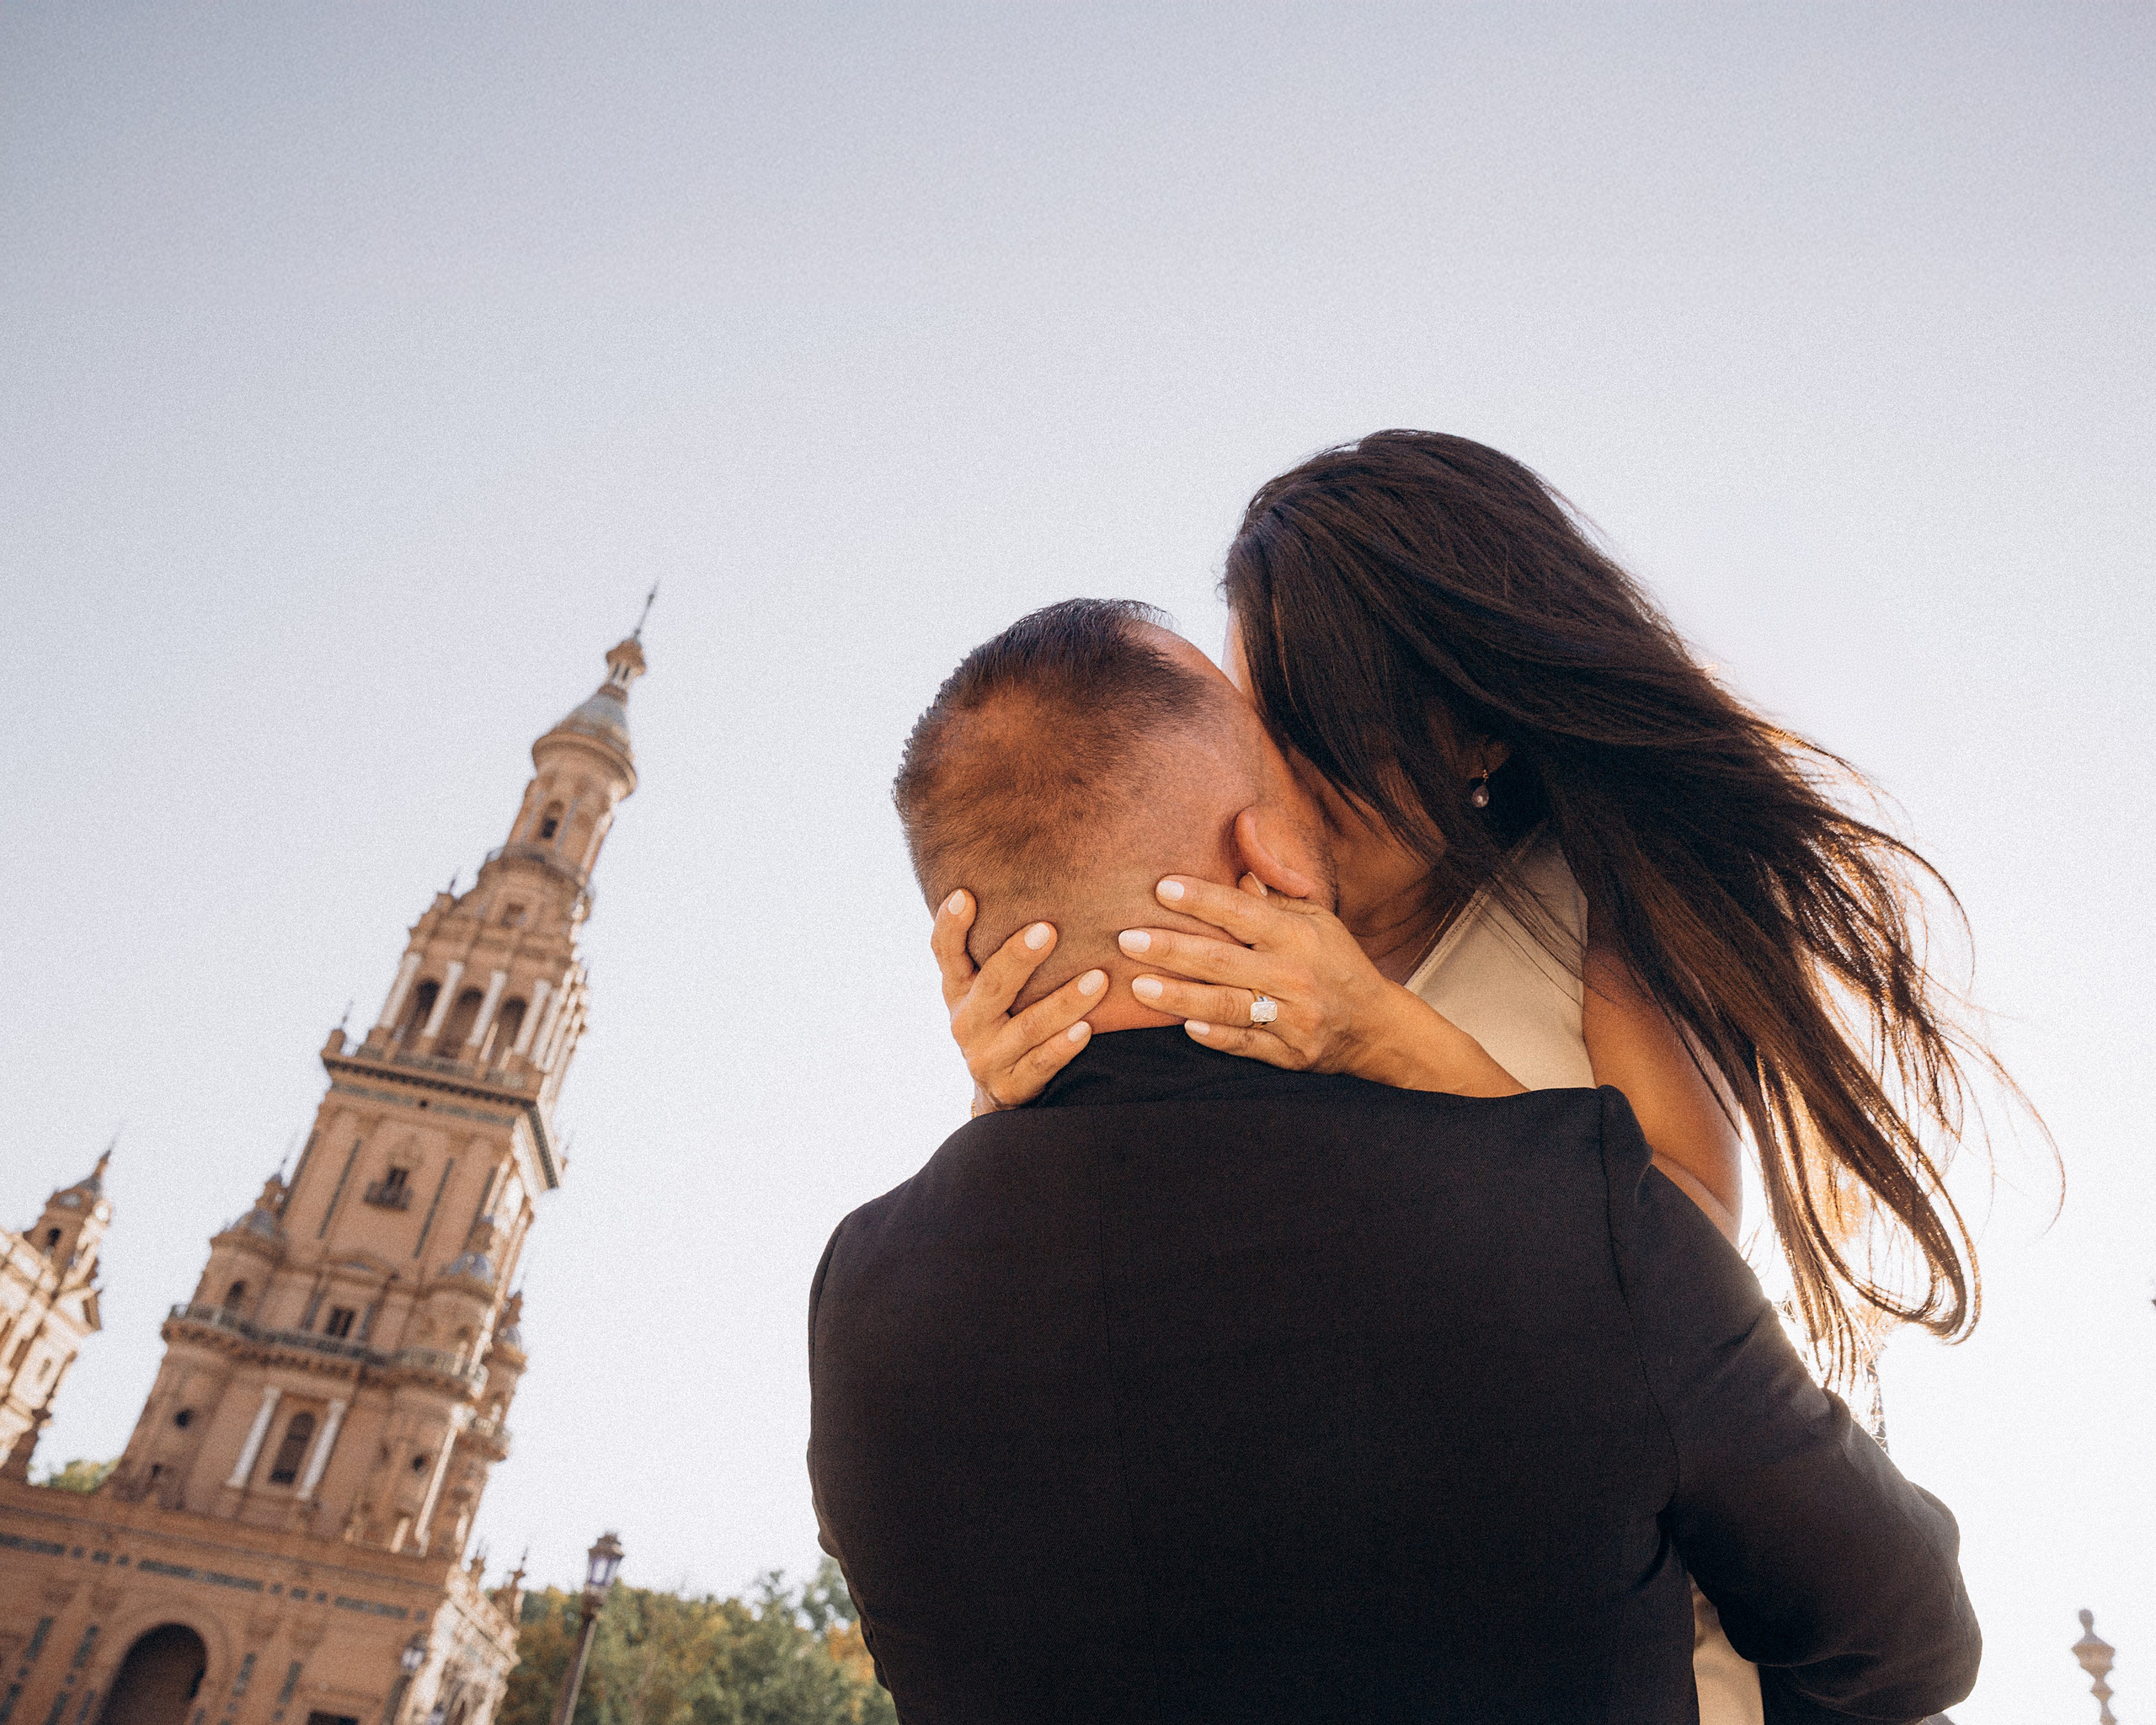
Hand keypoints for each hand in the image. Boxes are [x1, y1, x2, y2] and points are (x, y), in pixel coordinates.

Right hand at [930, 891, 1105, 1114]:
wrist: (999, 1090)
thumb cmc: (1003, 1018)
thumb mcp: (987, 986)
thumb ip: (995, 945)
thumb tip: (1031, 877)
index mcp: (957, 989)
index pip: (945, 952)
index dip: (951, 925)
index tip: (964, 895)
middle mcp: (967, 1021)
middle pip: (992, 986)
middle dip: (1019, 957)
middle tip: (1048, 929)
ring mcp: (988, 1056)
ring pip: (1028, 1026)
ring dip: (1064, 1001)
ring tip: (1099, 979)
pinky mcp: (1012, 1086)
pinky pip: (1041, 1063)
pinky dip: (1064, 1046)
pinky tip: (1087, 1029)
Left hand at [1117, 814, 1523, 1096]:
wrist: (1376, 1026)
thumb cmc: (1334, 961)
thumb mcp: (1313, 917)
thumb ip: (1271, 892)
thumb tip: (1237, 841)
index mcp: (1298, 935)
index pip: (1242, 912)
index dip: (1201, 899)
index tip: (1161, 887)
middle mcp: (1295, 975)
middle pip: (1222, 961)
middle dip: (1172, 949)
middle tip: (1126, 940)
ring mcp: (1294, 1017)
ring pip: (1227, 1006)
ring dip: (1180, 997)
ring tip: (1138, 986)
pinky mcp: (1290, 1054)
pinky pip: (1245, 1045)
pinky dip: (1216, 1037)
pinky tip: (1184, 1028)